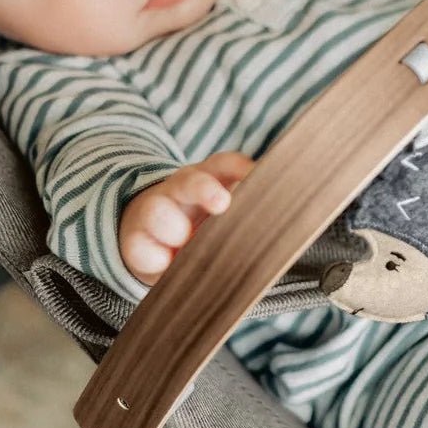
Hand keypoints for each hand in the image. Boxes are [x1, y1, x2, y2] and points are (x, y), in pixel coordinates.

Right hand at [120, 151, 255, 285]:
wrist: (154, 236)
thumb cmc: (207, 227)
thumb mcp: (231, 218)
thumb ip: (253, 218)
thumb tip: (292, 229)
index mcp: (212, 179)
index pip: (227, 164)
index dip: (241, 168)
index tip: (256, 175)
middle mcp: (183, 189)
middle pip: (192, 180)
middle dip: (205, 188)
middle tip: (221, 204)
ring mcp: (156, 211)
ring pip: (158, 210)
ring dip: (173, 227)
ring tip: (185, 242)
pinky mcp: (135, 240)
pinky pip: (140, 246)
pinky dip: (154, 256)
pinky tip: (165, 264)